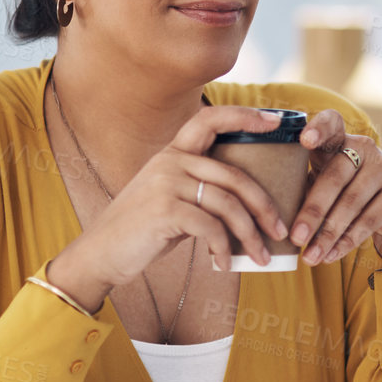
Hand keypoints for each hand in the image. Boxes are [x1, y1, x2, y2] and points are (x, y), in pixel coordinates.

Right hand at [47, 105, 294, 308]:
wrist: (101, 253)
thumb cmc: (142, 229)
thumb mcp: (170, 198)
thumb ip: (200, 190)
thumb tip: (248, 203)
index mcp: (173, 152)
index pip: (211, 118)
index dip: (244, 116)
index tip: (275, 122)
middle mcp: (170, 161)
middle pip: (234, 176)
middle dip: (264, 206)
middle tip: (280, 231)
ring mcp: (166, 183)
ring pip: (228, 204)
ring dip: (250, 235)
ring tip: (260, 257)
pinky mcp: (164, 210)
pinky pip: (211, 227)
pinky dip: (223, 249)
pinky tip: (223, 264)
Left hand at [289, 109, 381, 266]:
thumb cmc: (348, 187)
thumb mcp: (328, 178)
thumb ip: (305, 186)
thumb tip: (274, 217)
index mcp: (339, 140)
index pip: (331, 123)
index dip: (318, 129)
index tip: (304, 140)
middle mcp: (363, 148)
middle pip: (334, 177)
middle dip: (313, 211)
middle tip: (295, 238)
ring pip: (350, 204)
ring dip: (328, 234)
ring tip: (310, 257)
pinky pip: (367, 221)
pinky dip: (346, 242)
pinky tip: (330, 256)